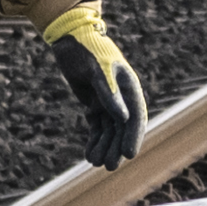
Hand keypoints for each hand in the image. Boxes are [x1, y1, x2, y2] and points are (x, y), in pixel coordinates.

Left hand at [42, 2, 148, 172]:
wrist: (70, 39)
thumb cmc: (87, 50)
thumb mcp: (97, 69)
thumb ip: (109, 93)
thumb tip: (122, 118)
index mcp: (129, 88)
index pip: (136, 117)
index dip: (133, 136)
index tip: (128, 154)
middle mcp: (122, 97)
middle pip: (123, 128)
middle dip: (116, 147)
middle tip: (109, 166)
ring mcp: (108, 101)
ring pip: (109, 130)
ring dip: (104, 146)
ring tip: (95, 163)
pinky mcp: (94, 104)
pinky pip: (97, 127)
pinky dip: (94, 140)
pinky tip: (90, 154)